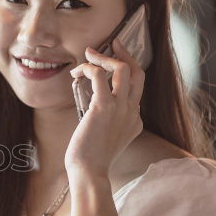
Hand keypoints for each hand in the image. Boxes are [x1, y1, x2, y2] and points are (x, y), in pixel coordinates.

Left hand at [65, 38, 144, 178]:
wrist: (90, 172)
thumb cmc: (92, 159)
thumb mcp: (106, 139)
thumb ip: (107, 123)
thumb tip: (92, 110)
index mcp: (135, 120)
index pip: (137, 88)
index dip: (126, 71)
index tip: (113, 61)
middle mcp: (132, 111)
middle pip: (138, 73)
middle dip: (126, 53)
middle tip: (113, 43)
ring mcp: (121, 109)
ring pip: (123, 69)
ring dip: (104, 57)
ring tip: (88, 55)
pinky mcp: (103, 107)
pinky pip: (99, 76)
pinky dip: (89, 68)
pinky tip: (77, 73)